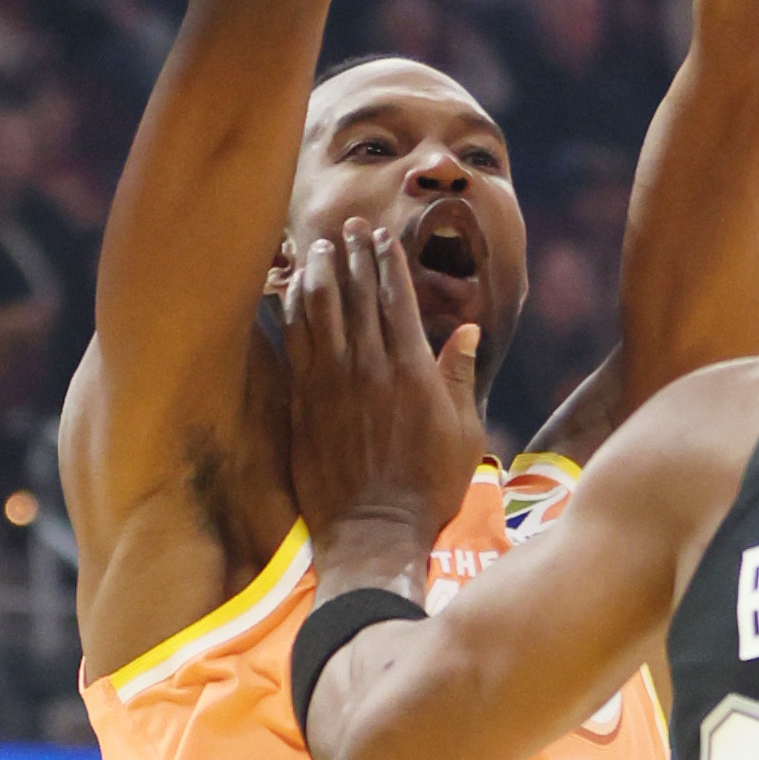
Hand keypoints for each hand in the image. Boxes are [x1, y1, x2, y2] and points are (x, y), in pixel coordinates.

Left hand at [283, 218, 483, 564]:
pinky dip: (293, 313)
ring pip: (321, 313)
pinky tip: (291, 292)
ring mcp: (332, 385)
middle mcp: (370, 368)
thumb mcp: (464, 433)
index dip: (388, 263)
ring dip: (320, 275)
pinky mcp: (305, 404)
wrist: (374, 533)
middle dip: (353, 256)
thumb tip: (467, 331)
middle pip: (358, 297)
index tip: (381, 237)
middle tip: (347, 226)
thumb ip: (459, 377)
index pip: (398, 301)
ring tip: (317, 247)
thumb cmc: (428, 487)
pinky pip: (295, 345)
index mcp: (413, 371)